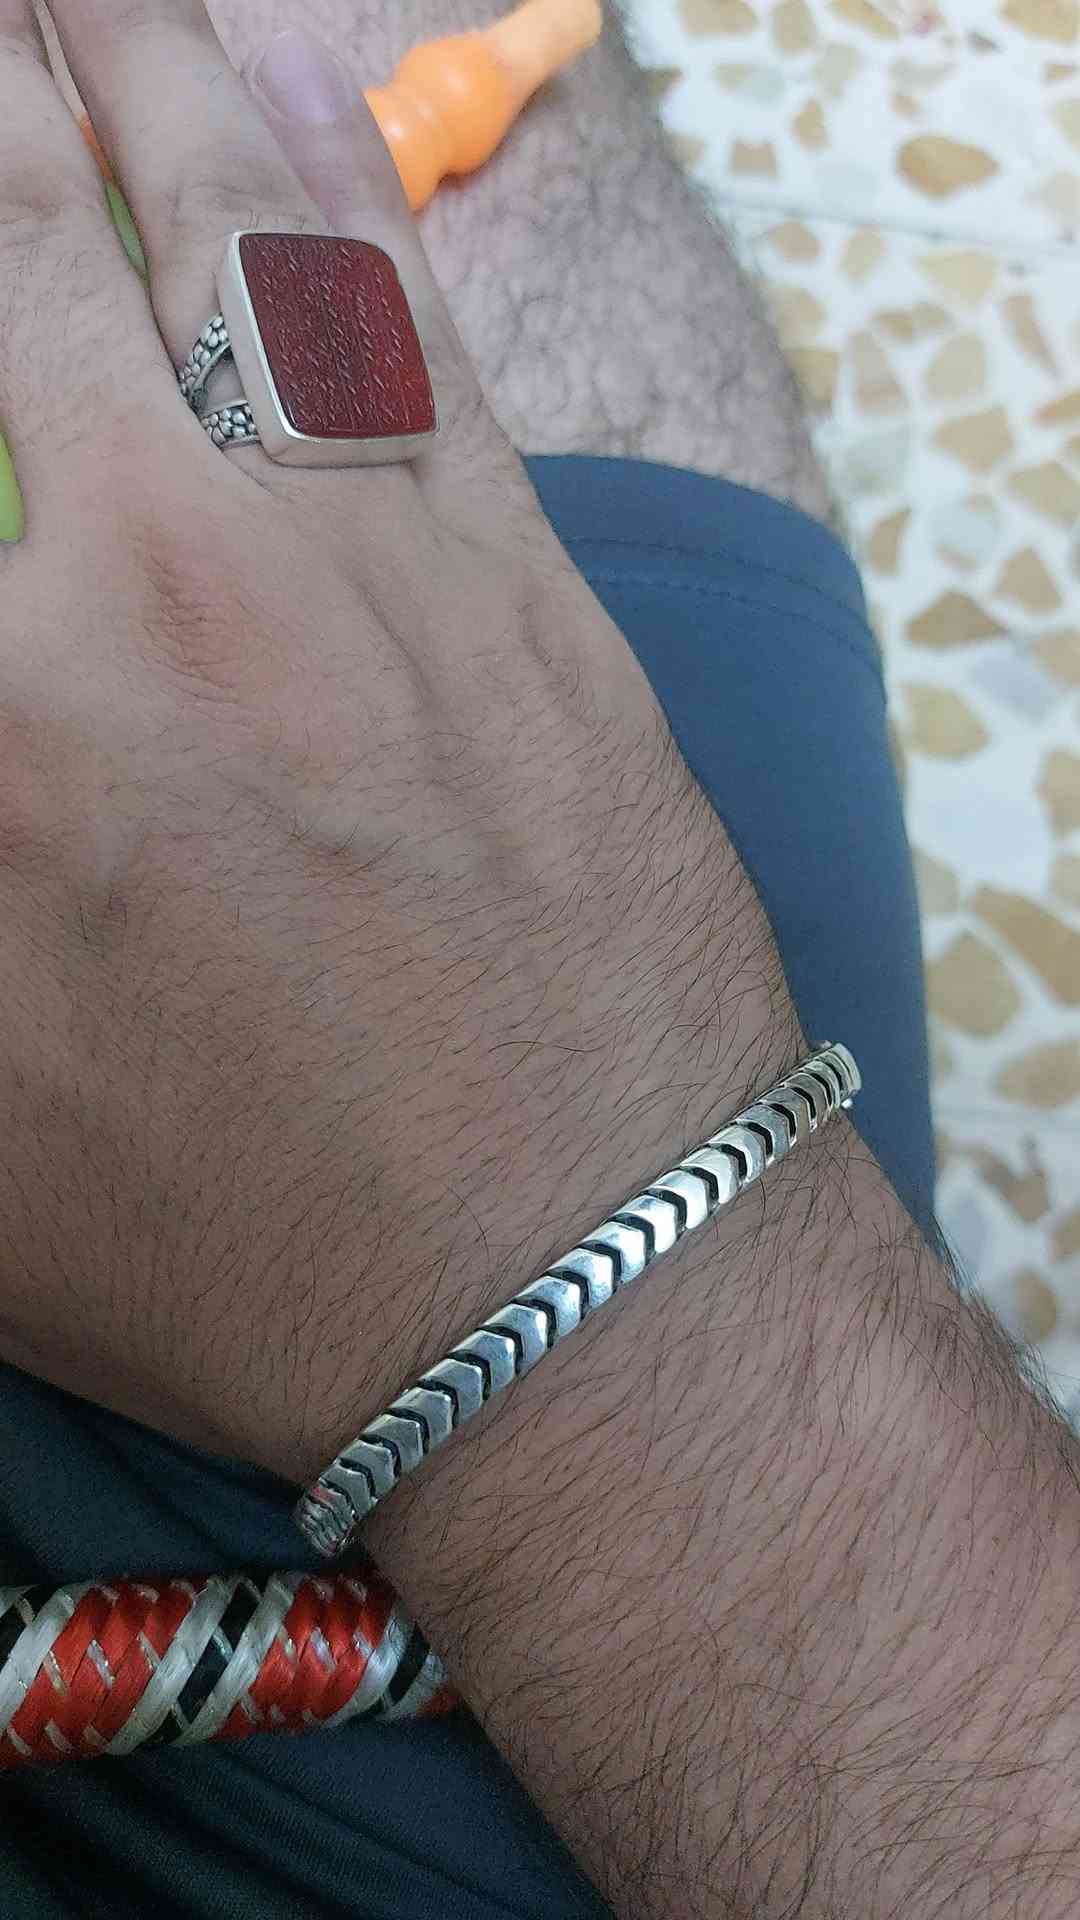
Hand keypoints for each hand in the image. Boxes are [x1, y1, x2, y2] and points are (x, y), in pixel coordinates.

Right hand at [0, 2, 791, 1482]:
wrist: (571, 1283)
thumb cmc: (236, 1247)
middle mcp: (136, 586)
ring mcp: (344, 552)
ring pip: (204, 218)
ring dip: (113, 66)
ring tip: (72, 7)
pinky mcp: (513, 564)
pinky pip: (395, 307)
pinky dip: (316, 166)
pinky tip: (265, 89)